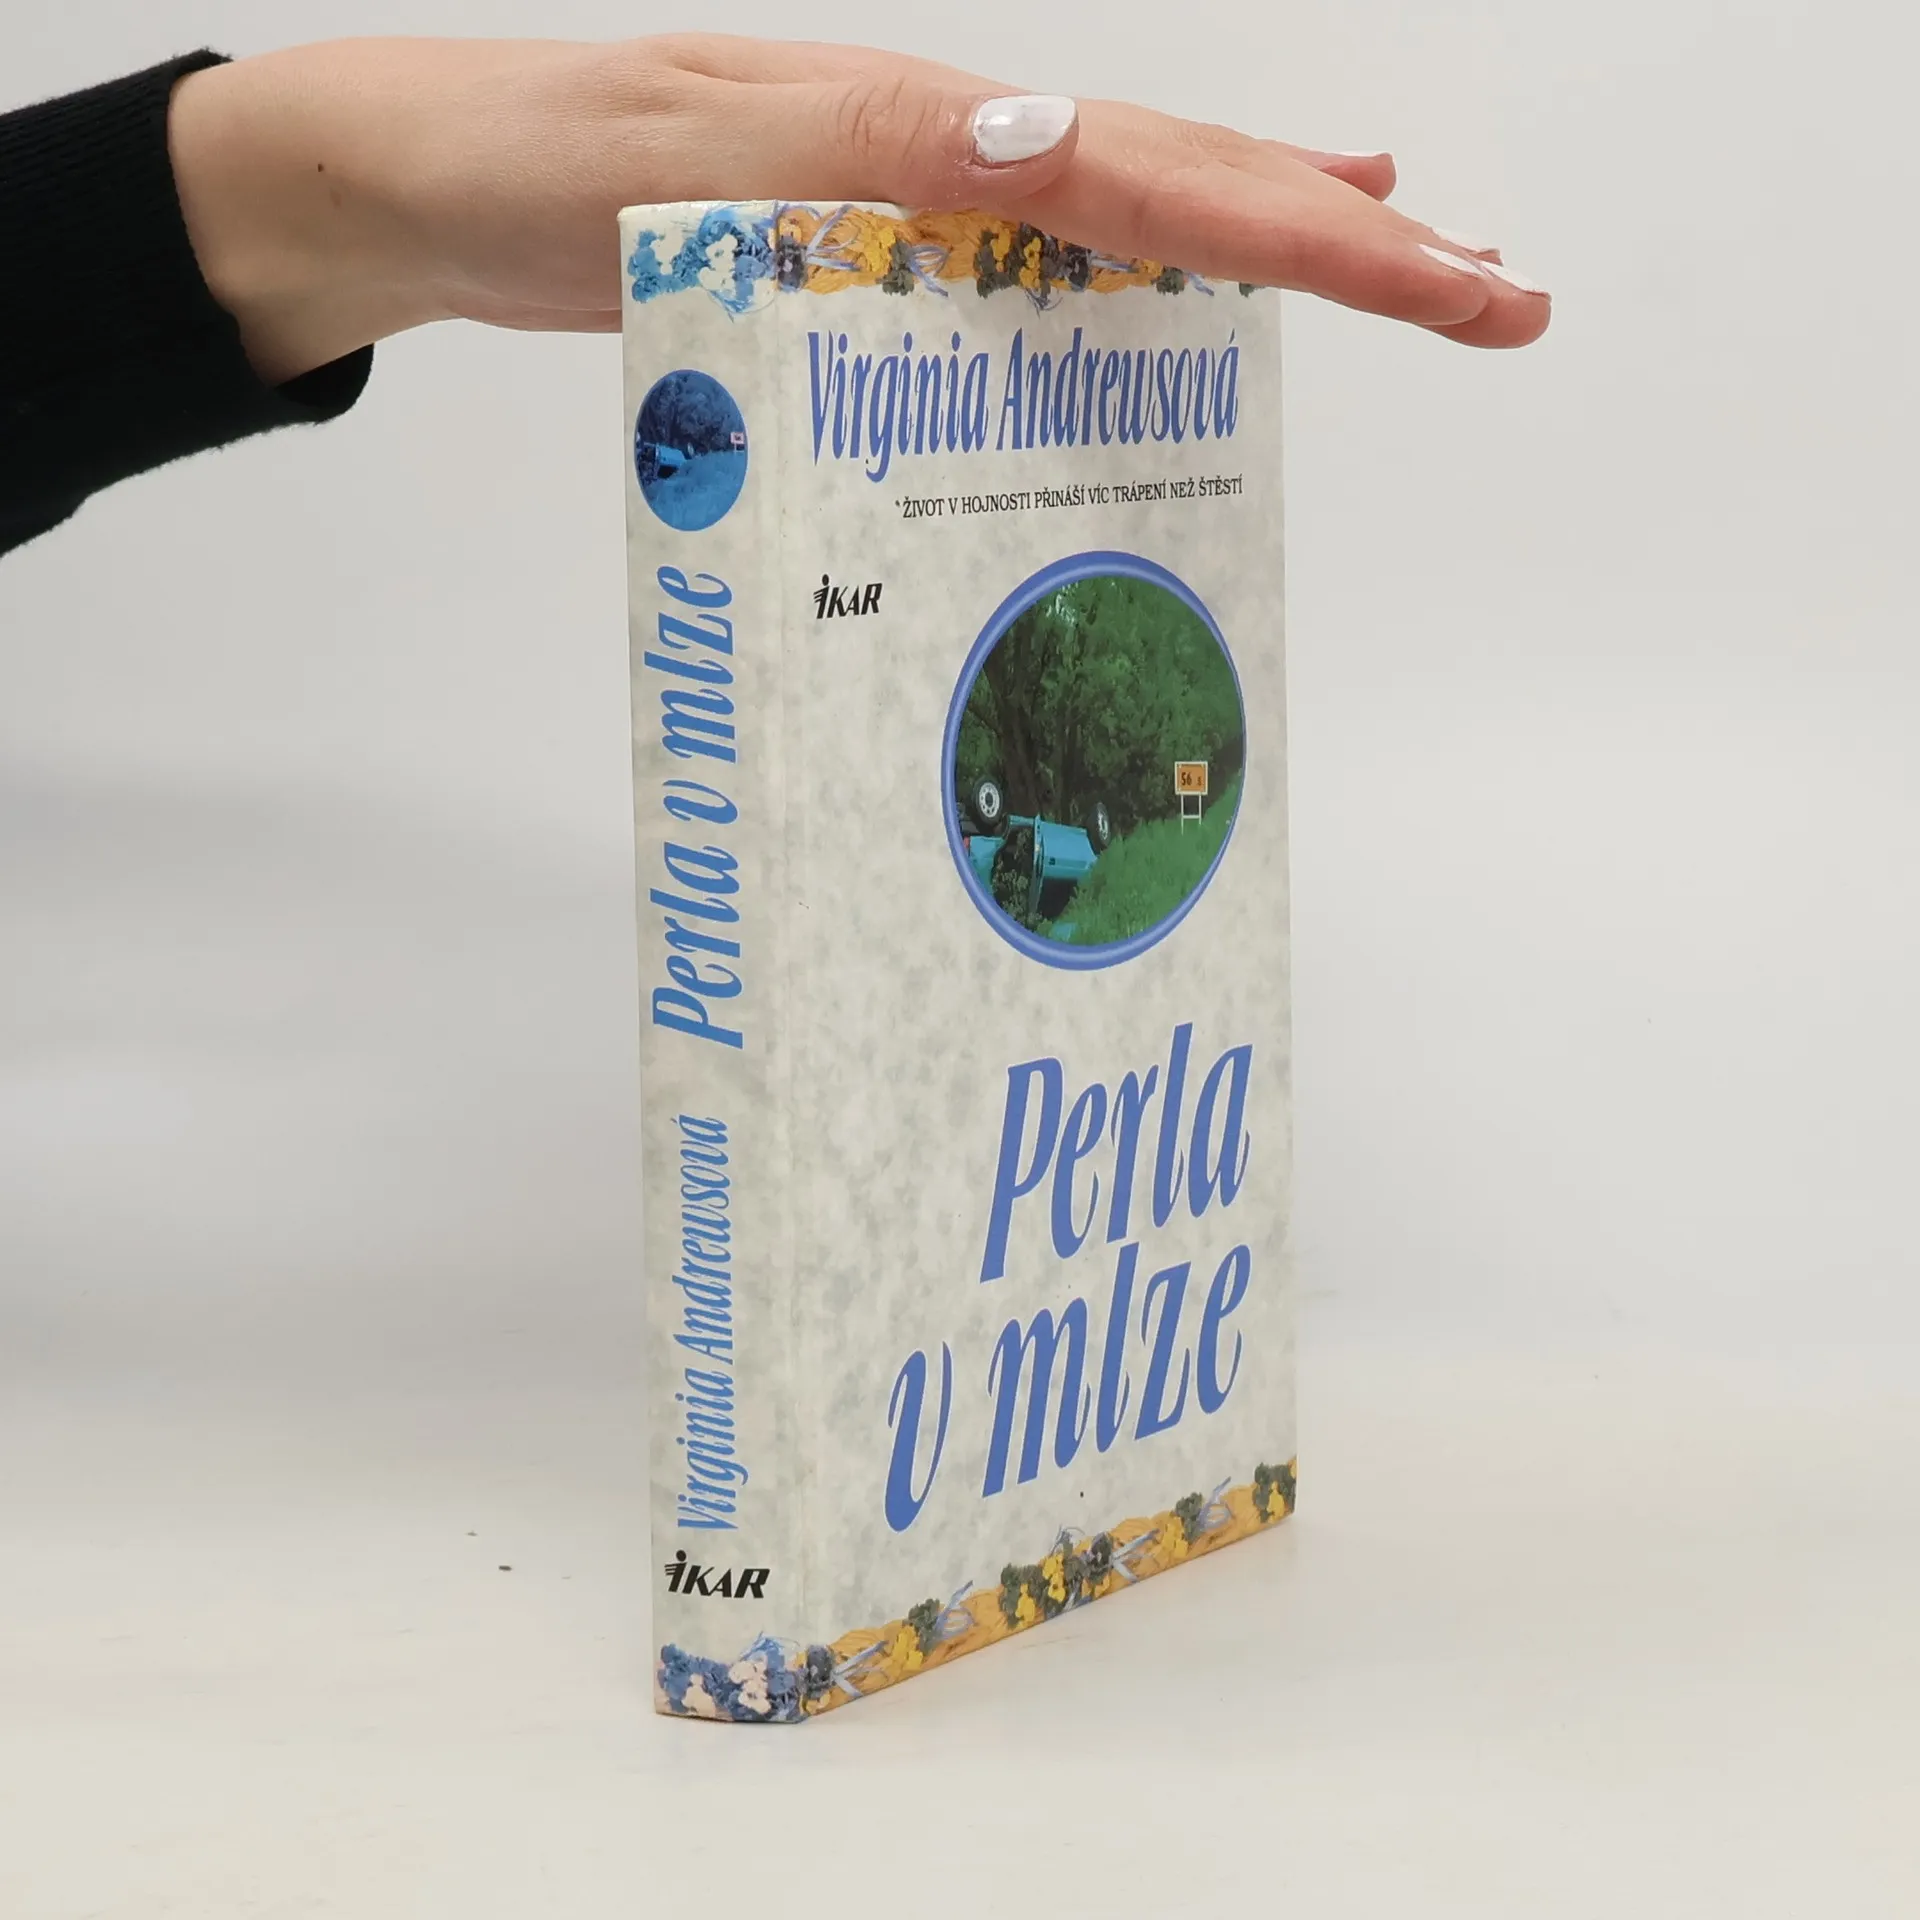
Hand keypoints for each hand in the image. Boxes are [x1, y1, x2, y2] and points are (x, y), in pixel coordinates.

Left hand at [167, 34, 1550, 386]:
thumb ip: (857, 167)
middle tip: (1494, 297)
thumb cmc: (529, 174)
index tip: (1446, 279)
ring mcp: (917, 190)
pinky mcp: (879, 243)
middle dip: (1346, 246)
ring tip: (1404, 263)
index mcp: (918, 125)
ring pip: (1132, 212)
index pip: (1152, 182)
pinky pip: (1044, 259)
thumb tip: (1041, 155)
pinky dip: (1143, 272)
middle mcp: (940, 145)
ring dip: (1273, 243)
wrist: (426, 181)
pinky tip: (1188, 288)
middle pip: (1181, 184)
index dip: (1309, 239)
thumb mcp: (686, 173)